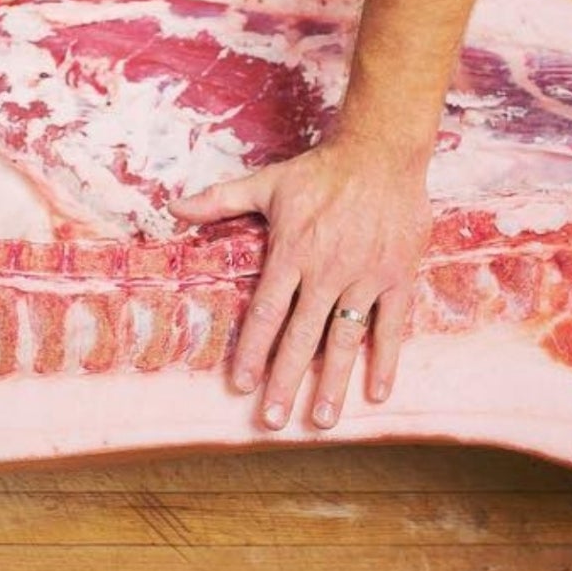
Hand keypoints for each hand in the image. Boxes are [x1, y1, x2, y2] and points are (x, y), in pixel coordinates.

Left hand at [169, 139, 429, 429]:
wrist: (382, 150)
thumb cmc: (321, 170)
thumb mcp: (266, 183)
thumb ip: (220, 200)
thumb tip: (173, 207)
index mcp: (292, 252)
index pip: (267, 312)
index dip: (252, 350)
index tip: (240, 384)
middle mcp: (327, 270)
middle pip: (302, 336)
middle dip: (285, 381)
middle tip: (271, 419)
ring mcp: (365, 276)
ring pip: (345, 339)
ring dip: (332, 382)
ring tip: (320, 420)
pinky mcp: (398, 276)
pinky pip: (392, 326)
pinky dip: (386, 359)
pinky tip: (376, 392)